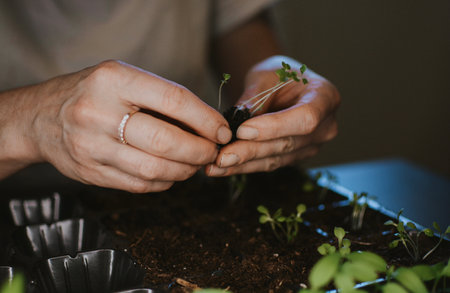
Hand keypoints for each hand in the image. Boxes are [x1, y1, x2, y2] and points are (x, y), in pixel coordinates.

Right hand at [3, 60, 230, 191]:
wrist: (41, 118)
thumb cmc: (93, 94)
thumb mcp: (122, 78)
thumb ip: (161, 98)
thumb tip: (208, 125)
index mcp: (113, 80)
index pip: (173, 100)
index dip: (206, 120)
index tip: (223, 131)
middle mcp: (98, 113)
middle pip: (165, 141)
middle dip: (199, 151)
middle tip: (212, 151)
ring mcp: (91, 146)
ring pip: (154, 170)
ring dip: (185, 170)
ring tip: (195, 163)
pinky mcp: (90, 173)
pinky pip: (139, 186)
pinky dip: (164, 182)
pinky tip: (171, 173)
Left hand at [206, 56, 339, 175]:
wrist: (284, 85)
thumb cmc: (278, 74)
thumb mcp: (265, 76)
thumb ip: (253, 98)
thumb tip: (234, 122)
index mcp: (325, 97)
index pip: (305, 119)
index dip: (274, 127)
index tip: (242, 130)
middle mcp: (325, 126)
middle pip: (287, 144)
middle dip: (251, 151)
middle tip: (221, 156)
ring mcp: (311, 146)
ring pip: (275, 159)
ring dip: (243, 164)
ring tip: (215, 166)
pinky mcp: (294, 158)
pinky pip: (267, 164)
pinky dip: (242, 166)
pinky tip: (220, 169)